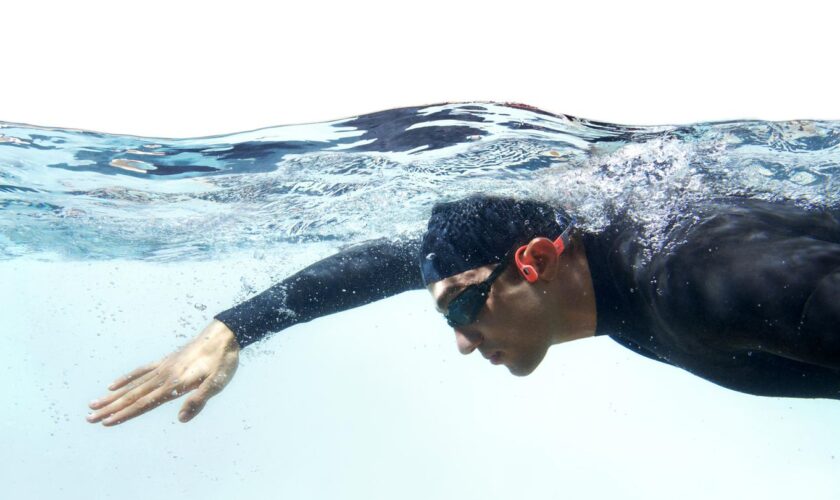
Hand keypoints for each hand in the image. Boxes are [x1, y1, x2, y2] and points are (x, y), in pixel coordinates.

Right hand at [87, 320, 239, 425]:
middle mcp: (163, 376)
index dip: (125, 415)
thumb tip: (180, 419)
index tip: (105, 423)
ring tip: (93, 403)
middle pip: (132, 396)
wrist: (224, 335)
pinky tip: (113, 385)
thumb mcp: (217, 384)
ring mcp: (162, 367)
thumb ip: (198, 400)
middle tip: (88, 418)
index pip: (144, 404)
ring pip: (132, 385)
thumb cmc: (223, 362)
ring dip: (112, 396)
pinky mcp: (165, 361)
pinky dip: (126, 378)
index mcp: (174, 384)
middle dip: (110, 408)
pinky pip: (141, 371)